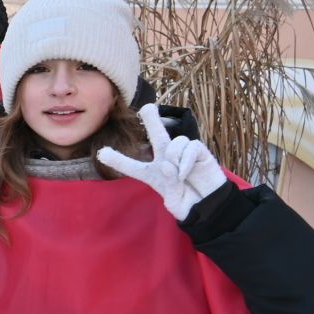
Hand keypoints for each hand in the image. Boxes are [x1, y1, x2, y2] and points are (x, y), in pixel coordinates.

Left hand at [97, 103, 229, 220]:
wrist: (211, 206)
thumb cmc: (189, 204)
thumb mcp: (174, 202)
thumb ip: (168, 186)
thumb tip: (168, 166)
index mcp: (153, 174)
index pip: (133, 166)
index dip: (118, 161)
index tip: (102, 154)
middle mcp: (167, 159)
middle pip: (157, 136)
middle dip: (152, 120)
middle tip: (147, 107)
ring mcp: (184, 154)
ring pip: (174, 142)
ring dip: (173, 157)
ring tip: (177, 175)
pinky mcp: (200, 152)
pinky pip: (191, 146)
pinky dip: (186, 159)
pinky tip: (185, 172)